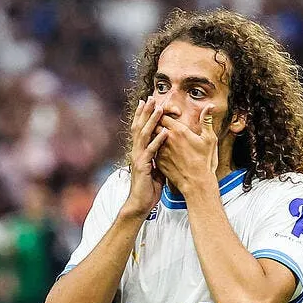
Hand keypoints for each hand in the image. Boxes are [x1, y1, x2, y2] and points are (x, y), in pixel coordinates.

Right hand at [122, 96, 167, 216]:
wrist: (140, 204)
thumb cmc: (148, 188)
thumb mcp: (154, 168)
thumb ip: (157, 157)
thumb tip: (164, 149)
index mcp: (139, 151)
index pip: (140, 129)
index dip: (143, 115)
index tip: (147, 101)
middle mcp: (136, 152)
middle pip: (139, 127)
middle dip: (145, 112)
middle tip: (150, 98)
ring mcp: (138, 158)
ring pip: (144, 135)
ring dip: (152, 121)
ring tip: (159, 109)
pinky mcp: (143, 167)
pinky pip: (151, 151)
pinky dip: (159, 141)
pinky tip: (166, 132)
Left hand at [156, 105, 218, 196]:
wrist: (196, 183)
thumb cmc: (205, 162)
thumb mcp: (209, 139)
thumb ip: (207, 121)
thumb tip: (210, 106)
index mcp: (179, 131)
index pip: (163, 115)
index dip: (162, 111)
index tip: (164, 111)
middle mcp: (167, 139)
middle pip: (154, 124)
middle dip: (155, 121)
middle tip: (157, 120)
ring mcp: (161, 150)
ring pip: (151, 137)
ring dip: (153, 133)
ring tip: (157, 132)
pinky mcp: (158, 161)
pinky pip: (152, 149)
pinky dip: (154, 146)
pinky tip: (157, 146)